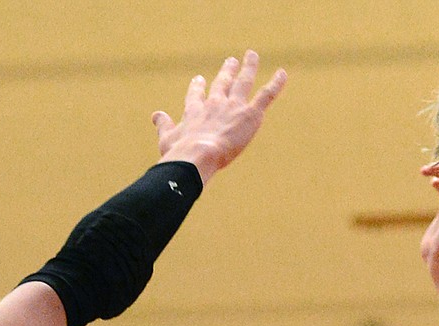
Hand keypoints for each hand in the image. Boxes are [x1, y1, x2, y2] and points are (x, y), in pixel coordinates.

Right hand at [153, 51, 286, 185]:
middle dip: (227, 71)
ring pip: (243, 82)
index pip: (196, 95)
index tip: (199, 79)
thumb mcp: (167, 139)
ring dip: (249, 68)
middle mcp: (215, 103)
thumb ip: (163, 126)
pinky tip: (282, 74)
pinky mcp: (250, 114)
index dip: (198, 87)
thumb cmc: (180, 153)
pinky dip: (275, 84)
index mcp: (195, 111)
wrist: (196, 155)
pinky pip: (265, 95)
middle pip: (222, 83)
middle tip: (231, 61)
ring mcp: (233, 106)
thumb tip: (156, 115)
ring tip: (252, 56)